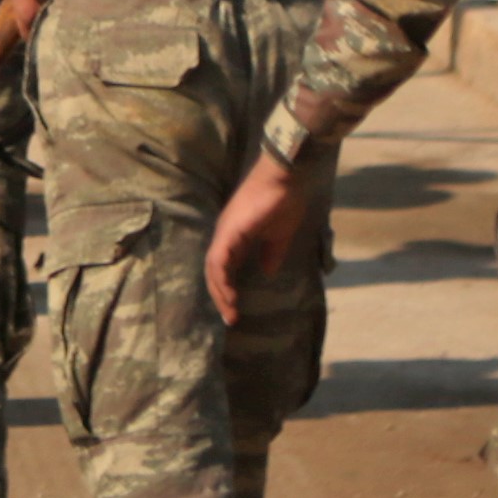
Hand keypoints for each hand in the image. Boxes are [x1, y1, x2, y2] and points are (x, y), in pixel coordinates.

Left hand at [207, 149, 314, 323]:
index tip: (236, 310)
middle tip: (231, 318)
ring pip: (213, 269)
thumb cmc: (283, 201)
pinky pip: (219, 261)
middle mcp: (225, 236)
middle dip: (221, 296)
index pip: (224, 268)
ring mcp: (225, 232)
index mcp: (236, 237)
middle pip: (214, 271)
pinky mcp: (229, 231)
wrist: (284, 178)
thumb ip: (271, 253)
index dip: (227, 289)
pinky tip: (231, 295)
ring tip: (231, 312)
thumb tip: (267, 271)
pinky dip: (222, 280)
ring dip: (220, 293)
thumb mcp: (278, 235)